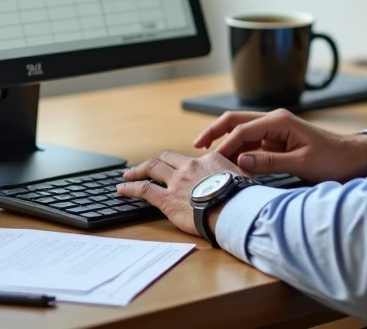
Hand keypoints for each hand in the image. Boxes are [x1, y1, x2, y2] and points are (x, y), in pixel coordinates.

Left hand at [116, 151, 244, 237]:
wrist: (233, 209)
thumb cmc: (242, 198)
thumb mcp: (244, 180)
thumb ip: (237, 176)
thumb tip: (242, 181)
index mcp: (210, 161)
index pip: (192, 160)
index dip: (183, 165)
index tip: (179, 170)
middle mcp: (190, 166)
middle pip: (167, 158)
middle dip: (155, 161)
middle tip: (146, 167)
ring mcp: (177, 181)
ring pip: (152, 168)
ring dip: (138, 170)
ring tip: (128, 175)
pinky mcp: (166, 198)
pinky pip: (143, 189)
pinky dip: (130, 188)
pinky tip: (122, 190)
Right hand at [193, 108, 366, 183]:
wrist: (353, 158)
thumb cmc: (332, 158)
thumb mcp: (302, 163)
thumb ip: (270, 162)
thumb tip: (241, 161)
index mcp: (279, 121)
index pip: (242, 129)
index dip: (225, 144)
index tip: (211, 161)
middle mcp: (274, 121)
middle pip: (236, 122)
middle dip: (215, 132)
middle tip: (196, 146)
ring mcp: (274, 131)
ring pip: (242, 133)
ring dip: (226, 144)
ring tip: (208, 161)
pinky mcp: (277, 143)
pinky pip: (252, 145)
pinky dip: (238, 153)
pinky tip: (229, 165)